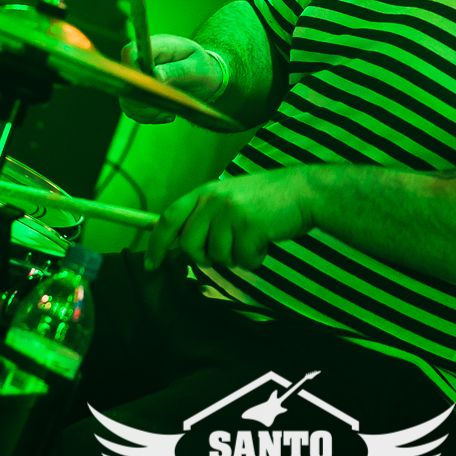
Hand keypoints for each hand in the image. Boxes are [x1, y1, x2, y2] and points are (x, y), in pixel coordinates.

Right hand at [118, 34, 225, 123]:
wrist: (204, 76)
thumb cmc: (203, 67)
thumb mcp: (197, 68)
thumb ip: (178, 70)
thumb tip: (155, 76)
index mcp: (157, 47)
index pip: (130, 52)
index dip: (132, 70)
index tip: (150, 88)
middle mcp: (142, 61)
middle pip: (125, 80)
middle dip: (143, 99)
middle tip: (166, 108)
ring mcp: (138, 77)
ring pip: (127, 99)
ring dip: (147, 112)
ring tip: (170, 112)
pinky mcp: (138, 94)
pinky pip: (133, 109)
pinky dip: (149, 117)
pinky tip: (166, 114)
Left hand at [145, 168, 318, 270]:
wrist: (303, 191)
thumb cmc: (267, 200)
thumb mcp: (229, 198)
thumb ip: (205, 216)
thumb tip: (182, 244)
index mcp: (205, 192)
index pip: (168, 218)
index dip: (156, 244)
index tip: (151, 265)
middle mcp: (213, 200)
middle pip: (190, 246)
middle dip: (206, 257)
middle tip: (228, 248)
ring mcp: (230, 213)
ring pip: (217, 256)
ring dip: (236, 256)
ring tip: (252, 237)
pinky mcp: (249, 226)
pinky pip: (242, 260)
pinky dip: (255, 258)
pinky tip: (265, 240)